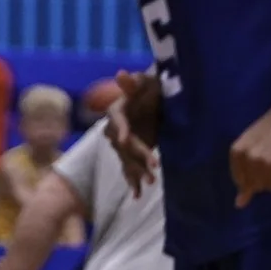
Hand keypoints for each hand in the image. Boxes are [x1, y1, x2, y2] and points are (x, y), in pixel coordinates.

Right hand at [104, 69, 162, 193]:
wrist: (154, 101)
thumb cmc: (150, 88)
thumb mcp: (145, 82)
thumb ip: (133, 82)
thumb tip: (121, 73)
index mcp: (117, 112)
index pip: (117, 122)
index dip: (121, 130)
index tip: (124, 139)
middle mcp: (116, 130)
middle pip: (125, 145)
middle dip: (139, 155)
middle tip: (154, 165)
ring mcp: (122, 145)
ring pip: (128, 160)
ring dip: (138, 172)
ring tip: (151, 182)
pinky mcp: (130, 155)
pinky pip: (129, 170)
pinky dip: (133, 183)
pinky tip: (137, 196)